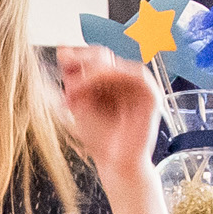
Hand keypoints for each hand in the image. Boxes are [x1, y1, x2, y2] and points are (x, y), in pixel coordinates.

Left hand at [56, 45, 160, 177]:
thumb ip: (73, 79)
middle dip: (82, 60)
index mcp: (109, 81)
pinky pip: (135, 73)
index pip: (93, 58)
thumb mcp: (78, 104)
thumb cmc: (98, 138)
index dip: (77, 53)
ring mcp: (139, 86)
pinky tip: (94, 81)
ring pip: (115, 63)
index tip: (61, 53)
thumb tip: (63, 49)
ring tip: (75, 87)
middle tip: (66, 67)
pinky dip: (113, 73)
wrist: (115, 164)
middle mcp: (125, 80)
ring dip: (92, 71)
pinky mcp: (151, 94)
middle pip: (103, 55)